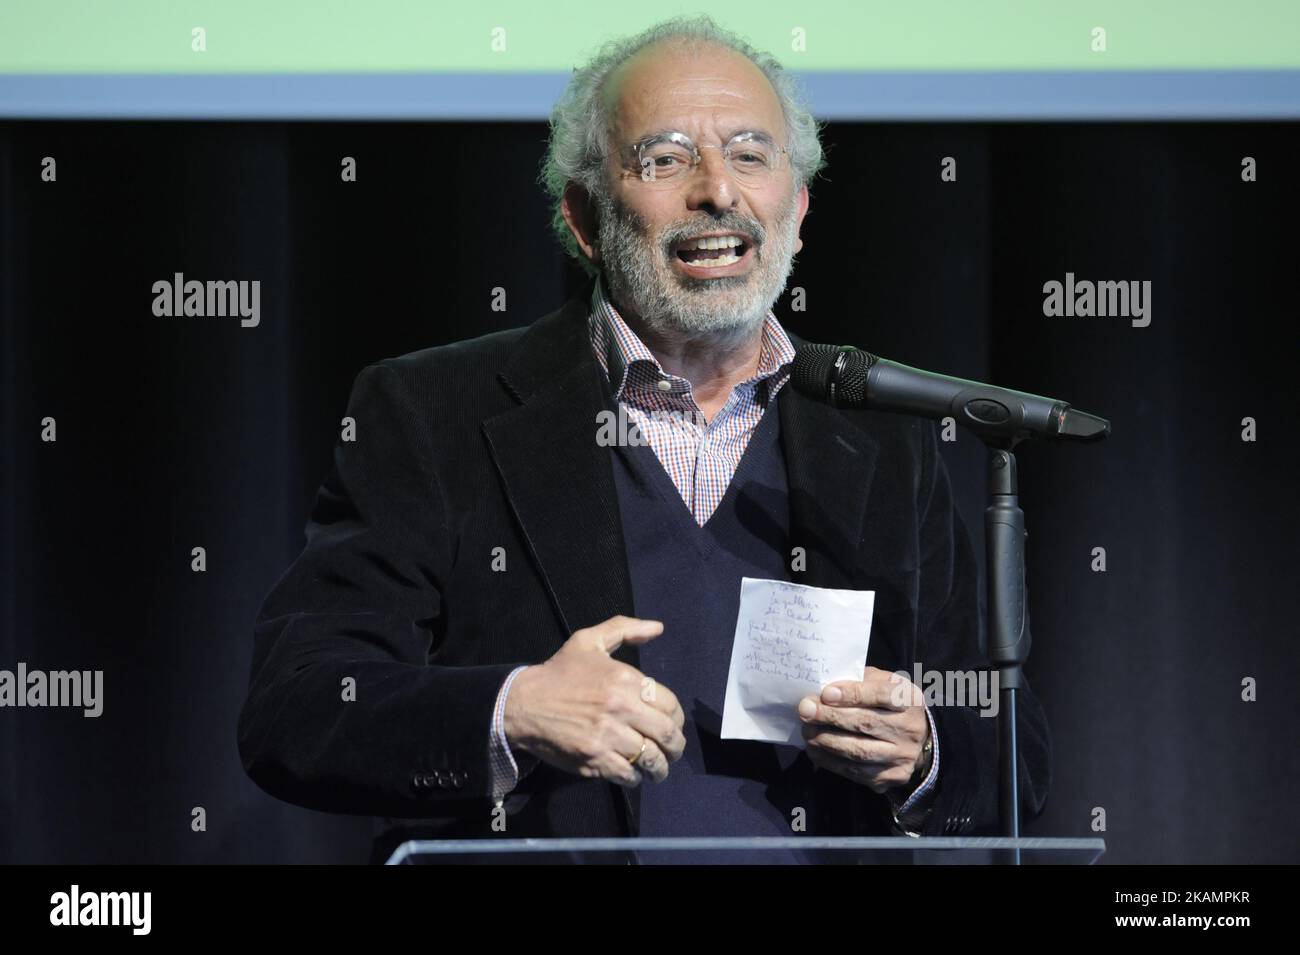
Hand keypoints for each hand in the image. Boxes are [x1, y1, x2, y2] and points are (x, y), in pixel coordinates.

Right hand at [504, 615, 685, 786]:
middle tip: (673, 750)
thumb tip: (658, 628)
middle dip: (676, 746)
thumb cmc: (560, 673)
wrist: (524, 704)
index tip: (672, 725)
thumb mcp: (590, 641)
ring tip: (659, 769)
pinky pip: (628, 775)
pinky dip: (635, 777)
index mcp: (624, 679)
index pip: (669, 705)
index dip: (676, 718)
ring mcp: (607, 736)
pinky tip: (634, 773)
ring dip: (660, 768)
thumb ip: (625, 629)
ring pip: (651, 759)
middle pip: (666, 734)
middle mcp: (620, 708)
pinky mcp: (594, 759)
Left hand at [798, 666, 930, 795]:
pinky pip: (856, 772)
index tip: (825, 694)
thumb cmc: (889, 703)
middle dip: (831, 717)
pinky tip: (815, 749)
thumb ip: (857, 682)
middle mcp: (911, 729)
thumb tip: (823, 691)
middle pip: (866, 724)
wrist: (912, 738)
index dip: (852, 694)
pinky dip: (830, 761)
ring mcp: (902, 756)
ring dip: (827, 741)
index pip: (881, 694)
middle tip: (805, 711)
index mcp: (909, 699)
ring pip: (859, 751)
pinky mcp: (891, 777)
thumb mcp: (881, 682)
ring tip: (807, 731)